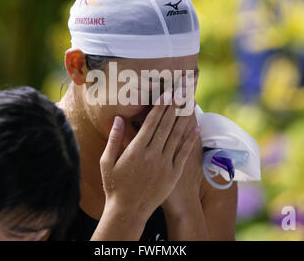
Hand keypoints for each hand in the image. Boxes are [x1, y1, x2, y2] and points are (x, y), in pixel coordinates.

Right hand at [99, 91, 200, 223]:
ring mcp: (164, 165)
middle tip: (182, 91)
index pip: (151, 123)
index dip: (160, 107)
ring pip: (176, 137)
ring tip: (190, 103)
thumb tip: (118, 118)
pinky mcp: (173, 174)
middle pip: (166, 126)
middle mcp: (152, 155)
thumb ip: (114, 139)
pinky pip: (183, 154)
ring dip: (184, 118)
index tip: (166, 94)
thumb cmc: (114, 186)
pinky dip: (190, 140)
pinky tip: (196, 128)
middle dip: (174, 107)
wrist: (128, 211)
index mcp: (136, 150)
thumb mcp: (107, 162)